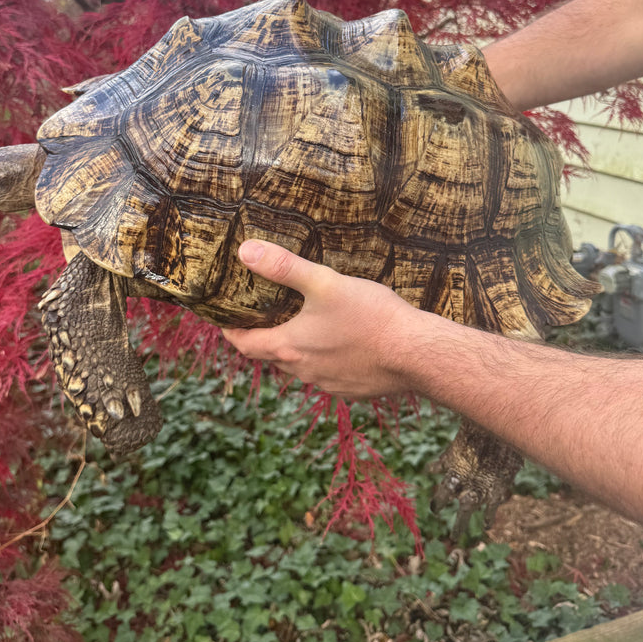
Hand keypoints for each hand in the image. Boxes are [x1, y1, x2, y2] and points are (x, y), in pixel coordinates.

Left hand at [222, 240, 436, 399]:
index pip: (244, 344)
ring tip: (307, 325)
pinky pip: (329, 375)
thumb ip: (283, 266)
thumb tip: (245, 251)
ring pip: (302, 367)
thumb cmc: (370, 317)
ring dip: (299, 349)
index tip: (225, 321)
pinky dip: (327, 360)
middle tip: (267, 315)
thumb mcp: (324, 282)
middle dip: (267, 336)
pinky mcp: (352, 390)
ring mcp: (328, 384)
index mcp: (289, 347)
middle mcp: (303, 372)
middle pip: (272, 355)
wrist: (416, 354)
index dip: (231, 332)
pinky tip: (342, 342)